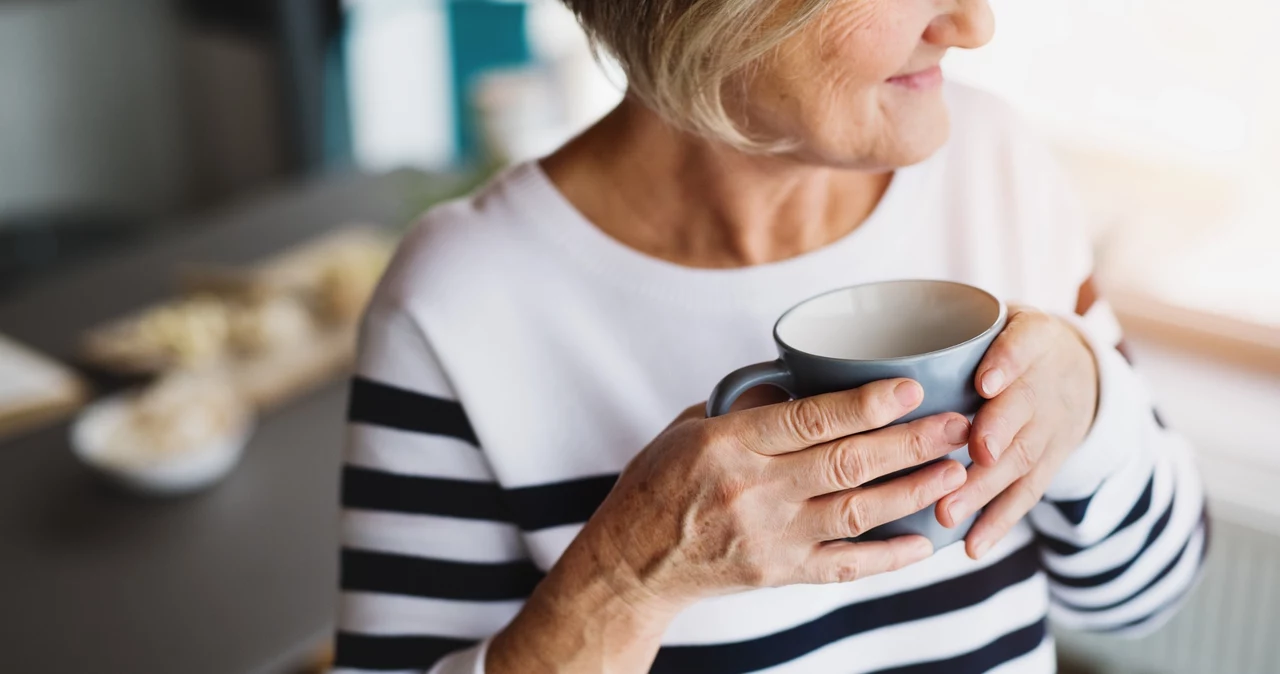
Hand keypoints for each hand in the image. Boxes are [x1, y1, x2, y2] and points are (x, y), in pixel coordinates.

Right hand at [491, 381, 971, 672]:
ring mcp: (768, 538)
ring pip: (857, 513)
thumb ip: (749, 407)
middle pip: (846, 464)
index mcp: (728, 444)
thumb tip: (808, 379)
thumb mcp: (690, 428)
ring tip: (956, 469)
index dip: (866, 404)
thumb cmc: (660, 482)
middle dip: (911, 442)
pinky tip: (925, 542)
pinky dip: (889, 557)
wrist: (632, 561)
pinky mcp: (778, 574)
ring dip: (913, 491)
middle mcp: (752, 491)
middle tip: (958, 424)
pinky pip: (846, 567)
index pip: (809, 420)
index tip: (912, 387)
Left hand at [935, 307, 1098, 558]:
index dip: (1007, 363)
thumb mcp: (991, 318)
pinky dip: (998, 523)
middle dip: (996, 434)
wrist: (1076, 370)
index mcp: (1030, 337)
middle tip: (970, 454)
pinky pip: (1025, 496)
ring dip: (985, 488)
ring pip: (1021, 458)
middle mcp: (1046, 384)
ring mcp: (1051, 427)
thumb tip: (848, 345)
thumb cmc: (1003, 343)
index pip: (1024, 344)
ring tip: (949, 512)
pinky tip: (971, 546)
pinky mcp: (1047, 464)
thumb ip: (942, 327)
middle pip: (1024, 409)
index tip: (985, 382)